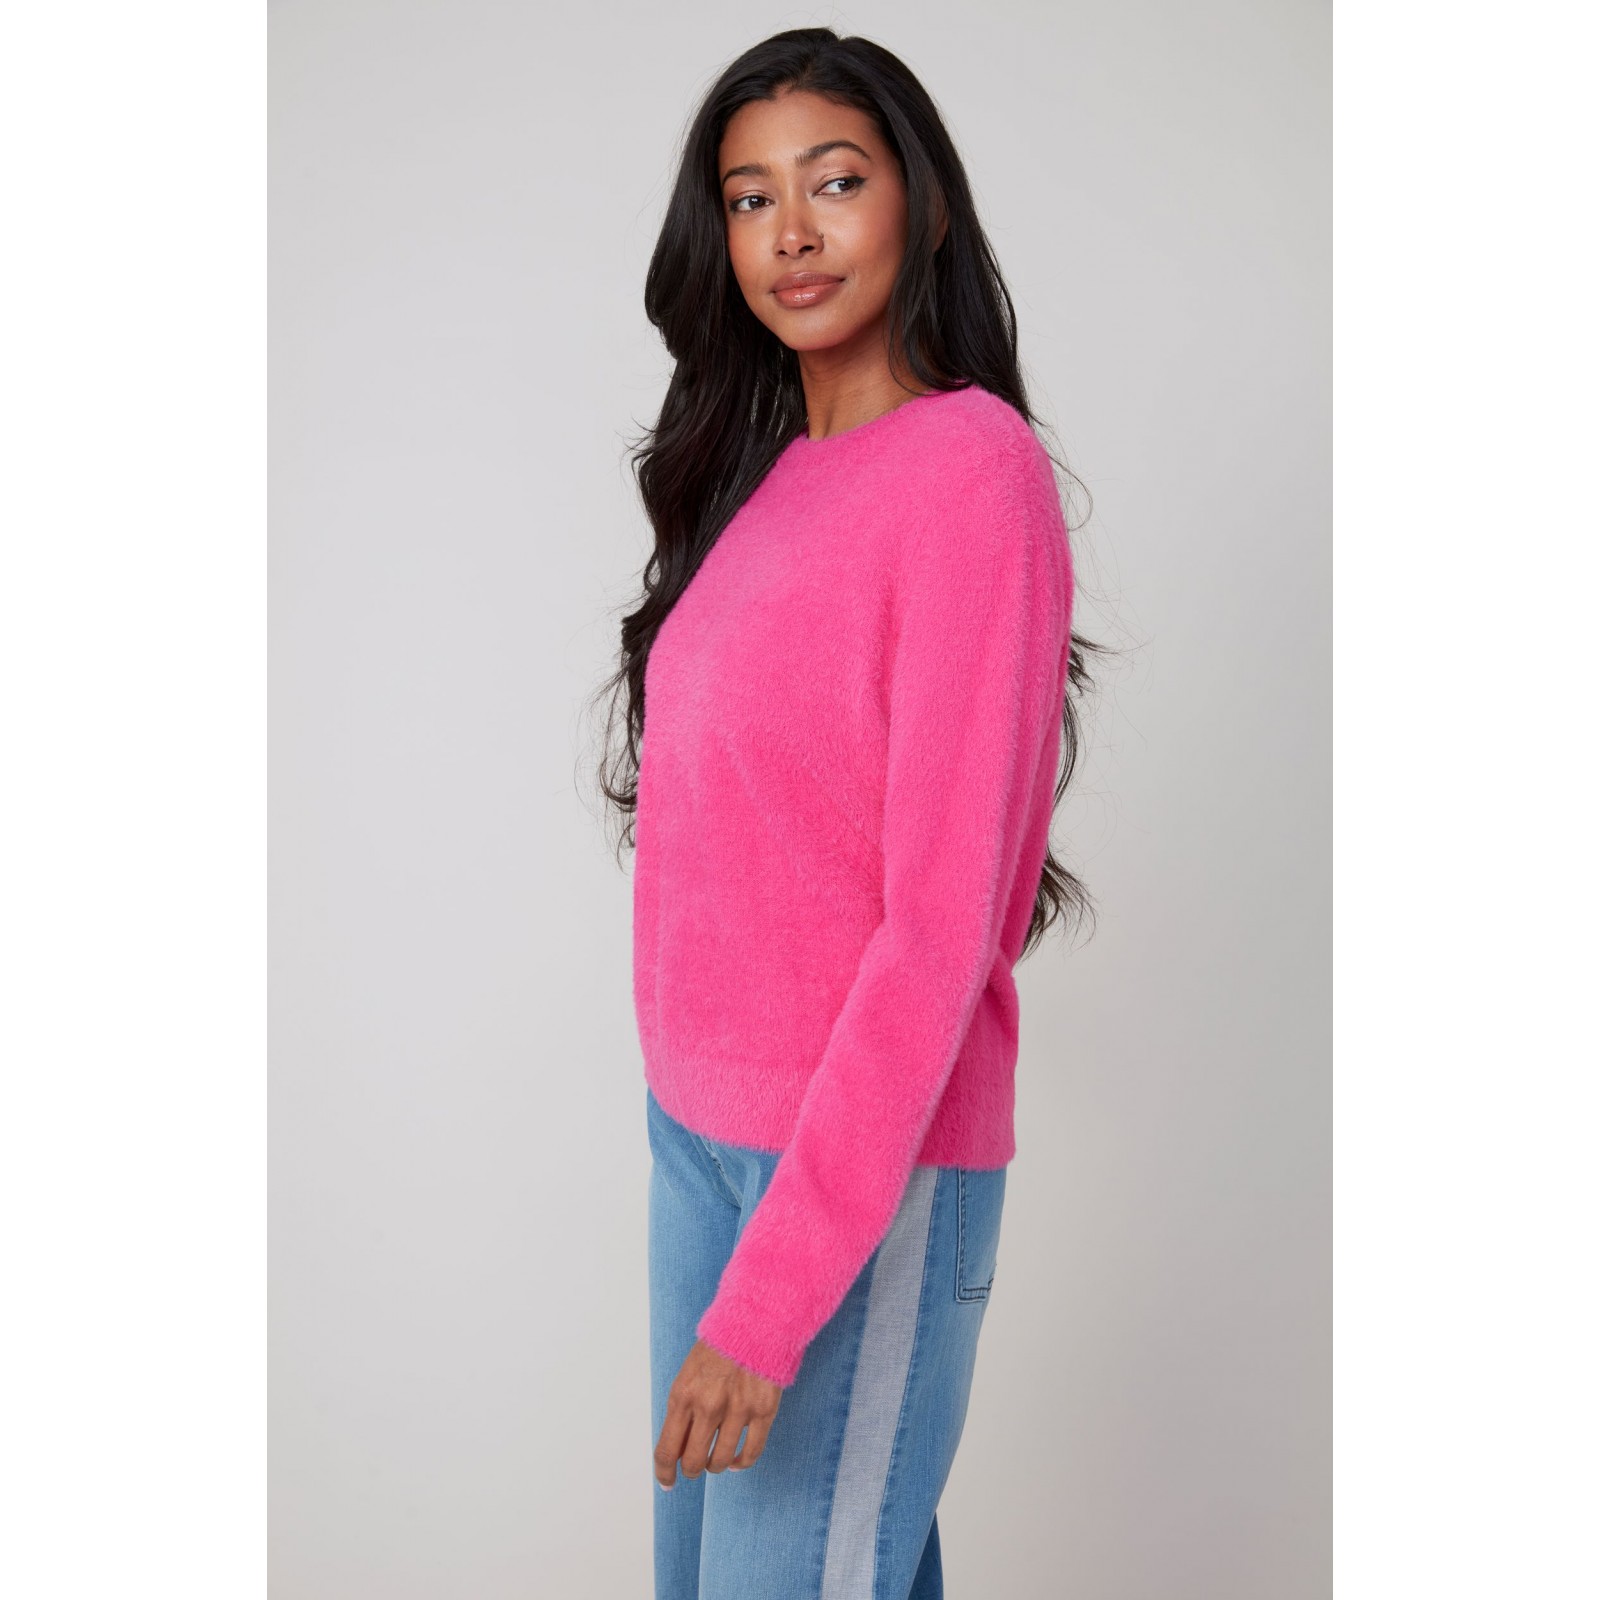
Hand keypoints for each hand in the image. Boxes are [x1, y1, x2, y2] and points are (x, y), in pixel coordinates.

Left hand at [653, 1338, 781, 1488]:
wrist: (755, 1320)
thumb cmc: (718, 1347)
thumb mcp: (688, 1373)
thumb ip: (682, 1409)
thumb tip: (678, 1447)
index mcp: (683, 1395)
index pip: (667, 1450)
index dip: (664, 1473)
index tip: (667, 1482)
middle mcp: (707, 1406)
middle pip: (692, 1462)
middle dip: (691, 1469)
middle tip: (694, 1467)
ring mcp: (737, 1409)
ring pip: (719, 1461)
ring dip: (715, 1466)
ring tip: (715, 1461)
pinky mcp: (763, 1410)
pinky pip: (750, 1452)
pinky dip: (741, 1463)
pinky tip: (736, 1460)